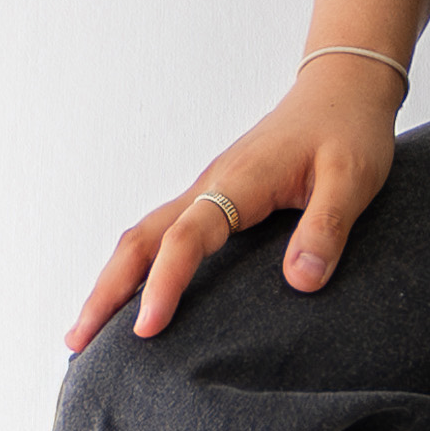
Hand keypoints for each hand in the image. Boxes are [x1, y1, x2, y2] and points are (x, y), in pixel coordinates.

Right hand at [64, 61, 402, 351]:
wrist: (342, 88)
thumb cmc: (349, 131)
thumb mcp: (353, 179)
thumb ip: (327, 229)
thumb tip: (300, 283)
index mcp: (239, 182)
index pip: (186, 237)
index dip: (164, 283)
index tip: (146, 329)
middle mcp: (210, 186)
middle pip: (141, 239)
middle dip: (106, 290)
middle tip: (76, 342)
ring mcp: (207, 191)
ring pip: (144, 237)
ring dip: (112, 281)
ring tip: (85, 334)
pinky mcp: (215, 197)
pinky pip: (163, 235)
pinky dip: (138, 267)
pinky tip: (132, 297)